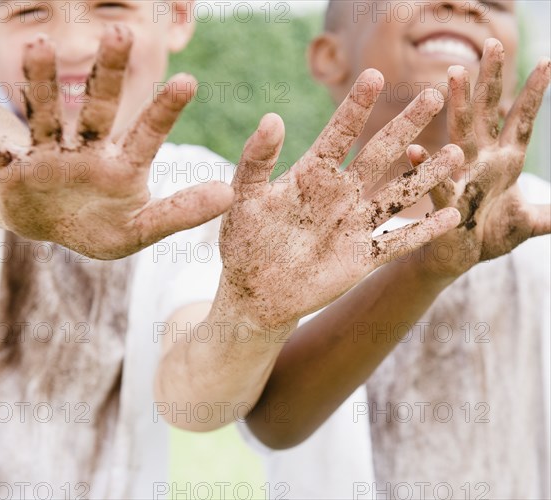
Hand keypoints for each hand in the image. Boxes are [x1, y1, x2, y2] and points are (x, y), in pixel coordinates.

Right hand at [0, 25, 232, 259]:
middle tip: (120, 36)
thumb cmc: (103, 228)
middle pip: (98, 108)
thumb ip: (181, 213)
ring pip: (44, 116)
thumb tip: (230, 195)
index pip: (147, 133)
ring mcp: (47, 157)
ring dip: (39, 86)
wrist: (55, 231)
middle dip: (107, 74)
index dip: (165, 110)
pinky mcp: (12, 171)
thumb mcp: (143, 228)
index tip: (190, 80)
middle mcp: (86, 151)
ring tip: (37, 50)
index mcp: (121, 165)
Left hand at [216, 69, 462, 329]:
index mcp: (311, 175)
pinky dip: (424, 230)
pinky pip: (398, 242)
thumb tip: (272, 117)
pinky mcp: (363, 257)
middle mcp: (339, 194)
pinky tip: (452, 214)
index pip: (338, 134)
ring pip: (397, 194)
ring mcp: (354, 225)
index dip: (355, 106)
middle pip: (379, 154)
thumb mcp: (245, 199)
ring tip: (456, 153)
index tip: (375, 75)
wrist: (255, 293)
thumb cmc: (244, 243)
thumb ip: (256, 161)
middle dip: (405, 125)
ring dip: (425, 175)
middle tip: (434, 94)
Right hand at [412, 39, 550, 277]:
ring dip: (457, 106)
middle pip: (487, 114)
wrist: (456, 260)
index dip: (533, 94)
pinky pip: (436, 184)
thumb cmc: (487, 237)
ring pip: (459, 136)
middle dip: (491, 80)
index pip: (520, 122)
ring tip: (456, 75)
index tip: (546, 61)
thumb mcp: (528, 223)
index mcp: (503, 163)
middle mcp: (480, 162)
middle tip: (493, 44)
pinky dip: (425, 167)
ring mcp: (461, 178)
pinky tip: (415, 151)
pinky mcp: (446, 203)